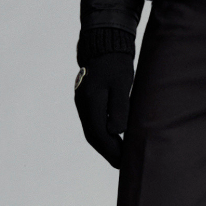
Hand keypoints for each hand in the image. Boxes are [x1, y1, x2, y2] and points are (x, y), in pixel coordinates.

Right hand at [74, 51, 134, 167]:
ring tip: (119, 154)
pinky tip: (113, 136)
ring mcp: (82, 101)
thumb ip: (119, 107)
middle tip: (122, 163)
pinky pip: (92, 121)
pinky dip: (101, 132)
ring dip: (104, 143)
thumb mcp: (122, 83)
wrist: (104, 41)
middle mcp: (82, 104)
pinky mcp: (86, 98)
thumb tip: (115, 132)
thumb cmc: (116, 62)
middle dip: (107, 151)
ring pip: (91, 129)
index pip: (99, 134)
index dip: (111, 150)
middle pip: (93, 135)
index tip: (123, 162)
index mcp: (90, 102)